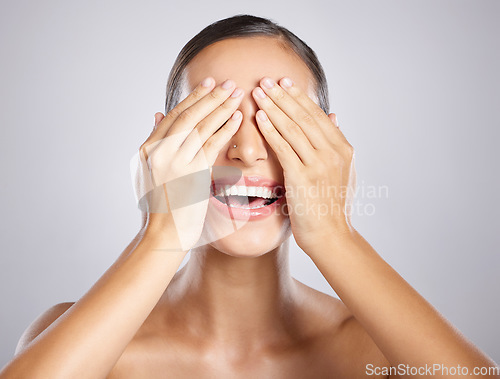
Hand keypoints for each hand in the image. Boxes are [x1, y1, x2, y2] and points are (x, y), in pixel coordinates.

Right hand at [131, 78, 243, 249]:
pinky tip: (238, 117)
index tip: (209, 83)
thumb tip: (157, 113)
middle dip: (211, 96)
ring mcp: (175, 161)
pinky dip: (226, 128)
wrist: (164, 233)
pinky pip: (212, 144)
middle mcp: (160, 151)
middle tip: (228, 82)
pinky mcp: (192, 173)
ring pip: (202, 126)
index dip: (193, 97)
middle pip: (189, 115)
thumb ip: (155, 140)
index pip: (175, 115)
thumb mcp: (148, 169)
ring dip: (221, 108)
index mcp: (148, 148)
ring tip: (237, 94)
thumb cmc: (160, 203)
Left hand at [252, 77, 356, 253]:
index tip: (284, 82)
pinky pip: (283, 147)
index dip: (299, 97)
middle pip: (304, 117)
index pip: (317, 115)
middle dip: (282, 96)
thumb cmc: (331, 204)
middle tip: (265, 80)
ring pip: (293, 128)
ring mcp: (319, 164)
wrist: (330, 235)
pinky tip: (259, 117)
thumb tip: (333, 115)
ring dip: (273, 107)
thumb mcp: (341, 170)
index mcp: (343, 149)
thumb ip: (335, 143)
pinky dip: (270, 130)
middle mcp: (333, 153)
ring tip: (258, 92)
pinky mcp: (303, 177)